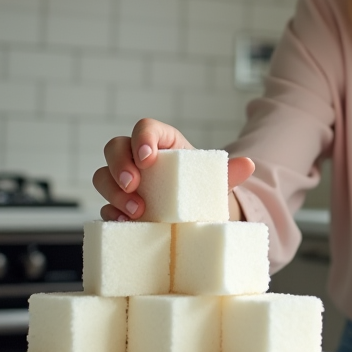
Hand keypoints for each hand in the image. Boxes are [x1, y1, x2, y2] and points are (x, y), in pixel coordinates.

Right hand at [92, 118, 254, 220]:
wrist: (196, 216)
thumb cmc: (201, 189)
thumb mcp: (215, 181)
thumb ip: (229, 172)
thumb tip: (248, 164)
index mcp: (162, 142)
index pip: (145, 128)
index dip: (142, 139)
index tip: (148, 158)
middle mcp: (137, 157)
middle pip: (115, 148)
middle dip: (120, 165)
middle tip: (135, 186)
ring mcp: (124, 181)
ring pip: (103, 175)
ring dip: (114, 191)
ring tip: (136, 211)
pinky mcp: (118, 204)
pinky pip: (104, 205)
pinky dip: (112, 213)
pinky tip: (125, 223)